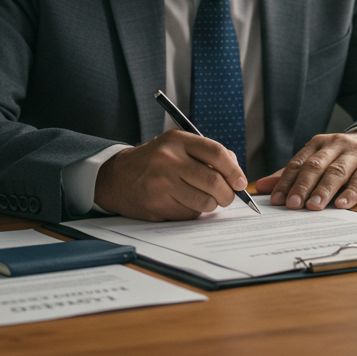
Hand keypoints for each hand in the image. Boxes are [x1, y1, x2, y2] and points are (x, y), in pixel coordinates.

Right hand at [94, 130, 245, 220]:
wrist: (116, 177)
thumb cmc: (154, 161)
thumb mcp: (175, 146)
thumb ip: (206, 154)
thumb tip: (236, 174)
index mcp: (177, 140)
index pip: (216, 153)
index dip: (234, 170)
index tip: (240, 182)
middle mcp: (168, 160)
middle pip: (214, 182)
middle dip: (227, 194)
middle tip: (227, 197)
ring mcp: (161, 184)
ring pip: (204, 202)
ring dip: (211, 205)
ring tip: (204, 200)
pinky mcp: (156, 205)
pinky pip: (189, 214)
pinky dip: (193, 212)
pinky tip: (182, 203)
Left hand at [255, 131, 356, 210]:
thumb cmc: (345, 157)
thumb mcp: (320, 160)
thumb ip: (292, 174)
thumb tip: (262, 187)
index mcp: (318, 144)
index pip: (298, 163)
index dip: (286, 181)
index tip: (276, 199)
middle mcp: (336, 145)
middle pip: (316, 166)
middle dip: (302, 186)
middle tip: (292, 204)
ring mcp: (356, 154)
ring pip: (336, 172)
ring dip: (323, 190)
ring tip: (313, 206)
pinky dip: (350, 193)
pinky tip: (342, 205)